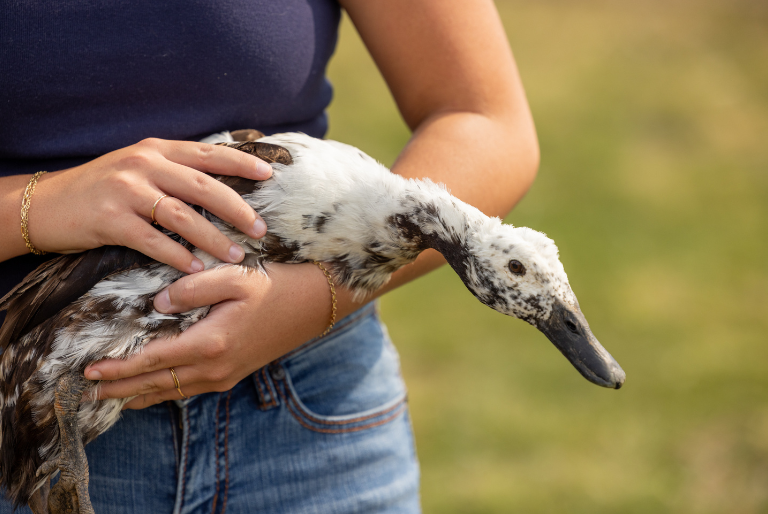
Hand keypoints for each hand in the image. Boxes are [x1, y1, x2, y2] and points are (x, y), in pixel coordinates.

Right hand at [31, 138, 272, 272]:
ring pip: (182, 215)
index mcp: (155, 150)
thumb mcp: (137, 168)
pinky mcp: (110, 220)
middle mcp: (144, 165)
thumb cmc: (100, 188)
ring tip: (237, 255)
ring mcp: (126, 191)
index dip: (241, 163)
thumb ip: (173, 170)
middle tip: (260, 228)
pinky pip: (154, 241)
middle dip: (237, 208)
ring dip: (214, 238)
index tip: (270, 174)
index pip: (207, 153)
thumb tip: (220, 184)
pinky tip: (197, 267)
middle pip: (202, 186)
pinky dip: (178, 255)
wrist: (45, 204)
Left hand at [84, 262, 334, 408]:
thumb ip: (193, 287)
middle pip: (155, 385)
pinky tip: (149, 392)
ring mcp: (224, 376)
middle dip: (119, 389)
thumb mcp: (235, 276)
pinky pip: (186, 391)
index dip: (118, 367)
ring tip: (109, 397)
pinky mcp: (231, 375)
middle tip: (85, 392)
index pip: (152, 361)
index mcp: (211, 342)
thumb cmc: (275, 285)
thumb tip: (158, 304)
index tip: (88, 369)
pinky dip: (161, 393)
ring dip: (137, 395)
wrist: (313, 304)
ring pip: (170, 393)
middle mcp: (214, 367)